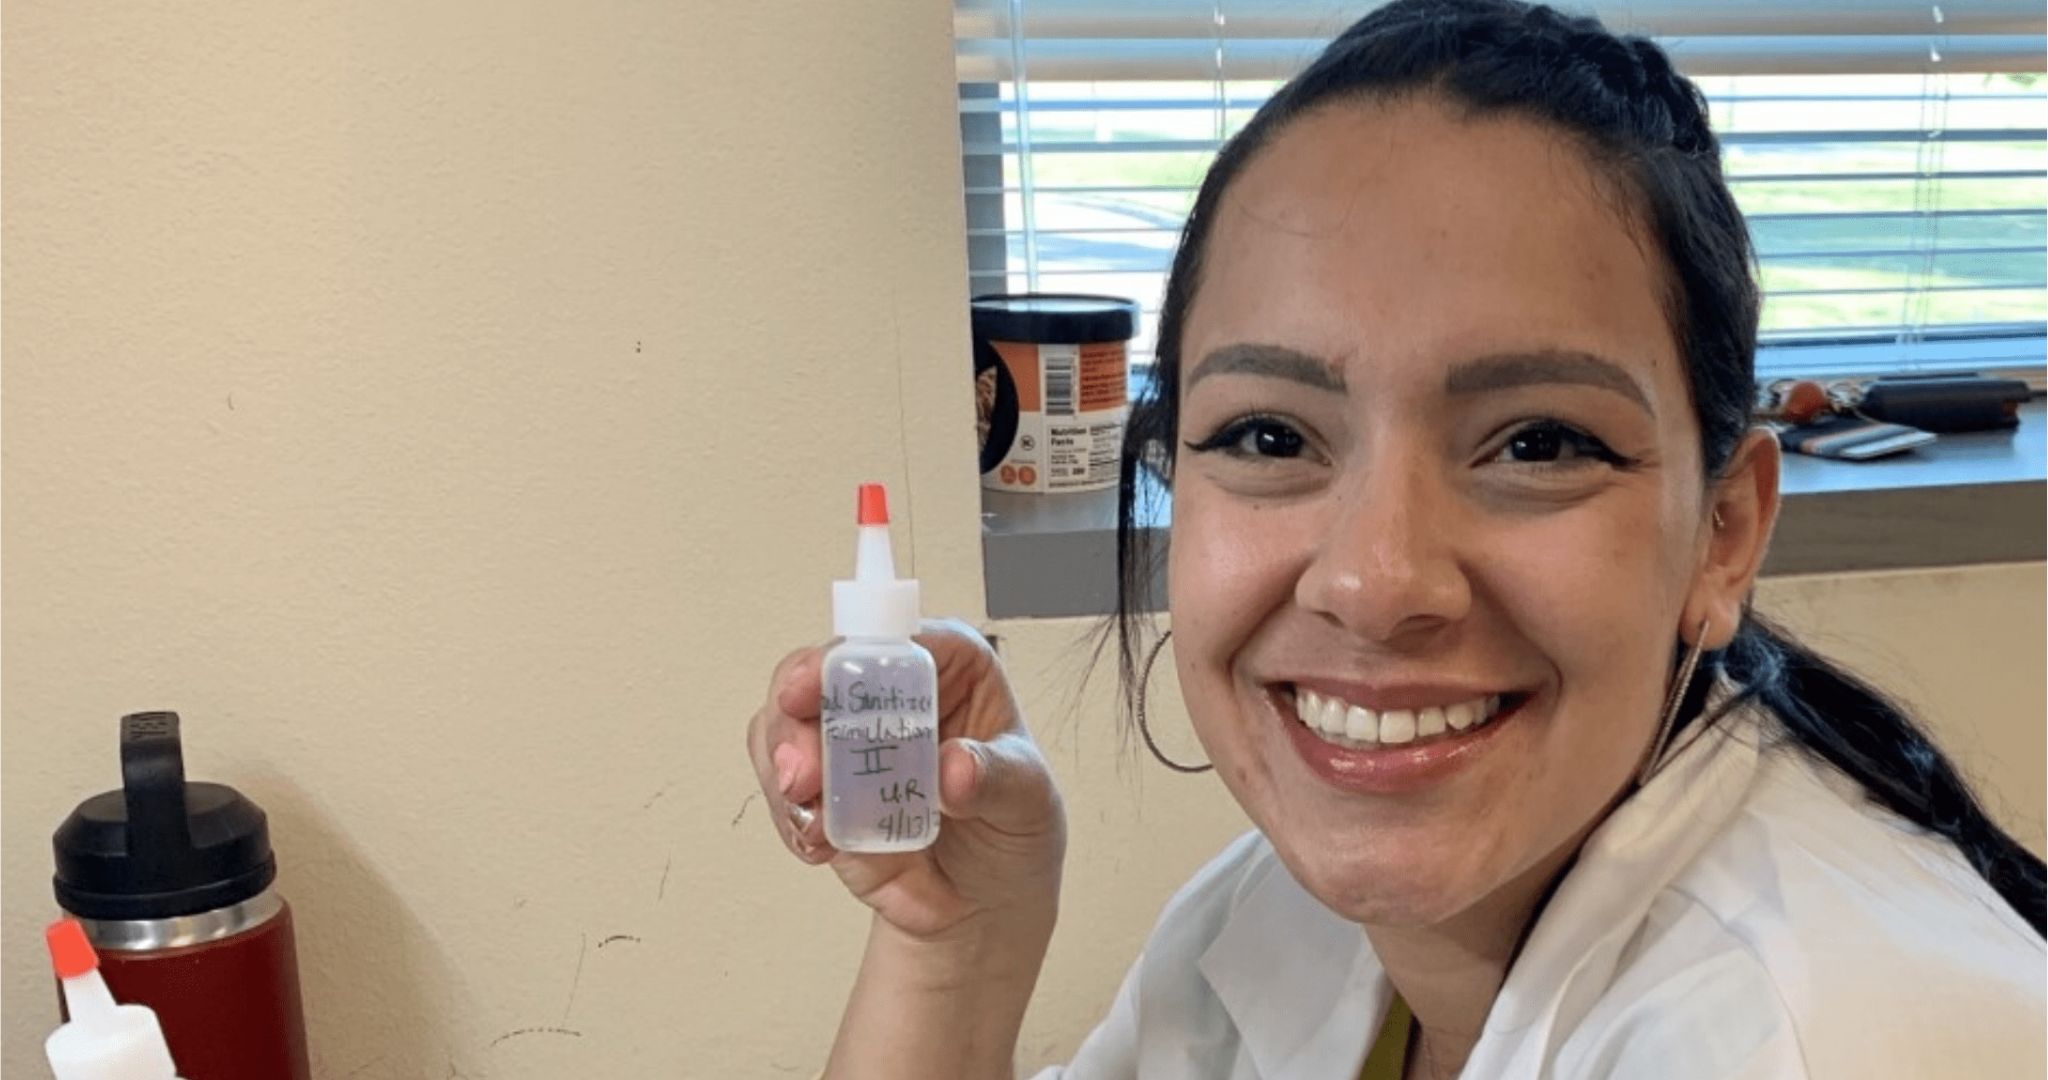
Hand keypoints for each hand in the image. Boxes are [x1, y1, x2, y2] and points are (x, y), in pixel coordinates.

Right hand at [746, 619, 1066, 939]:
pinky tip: (819, 844)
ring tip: (812, 820)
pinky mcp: (822, 788)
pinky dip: (788, 814)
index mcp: (952, 668)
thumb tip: (955, 766)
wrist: (984, 904)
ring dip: (782, 767)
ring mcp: (850, 740)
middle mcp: (893, 694)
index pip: (897, 638)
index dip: (851, 653)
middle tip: (801, 774)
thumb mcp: (1028, 800)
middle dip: (795, 718)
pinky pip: (781, 784)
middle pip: (821, 670)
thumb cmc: (1014, 830)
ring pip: (785, 721)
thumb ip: (995, 777)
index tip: (813, 685)